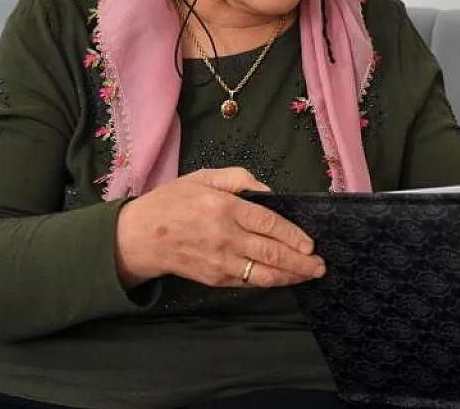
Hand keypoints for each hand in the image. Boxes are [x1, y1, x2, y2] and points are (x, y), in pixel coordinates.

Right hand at [114, 166, 325, 288]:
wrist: (138, 237)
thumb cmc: (172, 203)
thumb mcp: (203, 177)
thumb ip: (239, 179)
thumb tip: (269, 192)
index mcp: (223, 208)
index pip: (268, 223)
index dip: (294, 235)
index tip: (310, 243)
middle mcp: (224, 237)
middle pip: (271, 253)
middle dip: (301, 262)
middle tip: (321, 264)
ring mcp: (218, 262)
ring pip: (263, 274)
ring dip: (290, 277)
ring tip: (310, 275)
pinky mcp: (213, 279)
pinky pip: (247, 282)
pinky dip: (269, 281)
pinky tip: (284, 278)